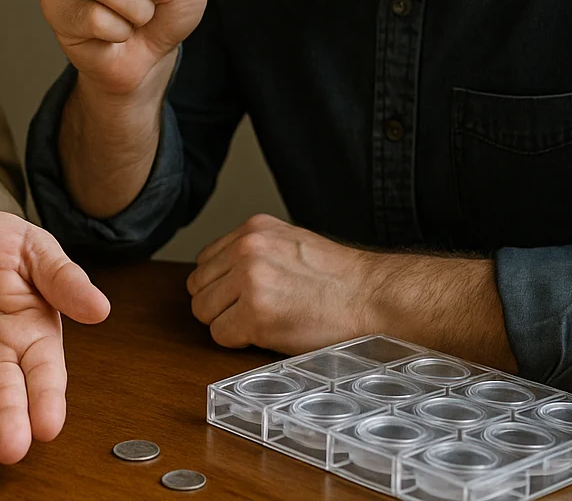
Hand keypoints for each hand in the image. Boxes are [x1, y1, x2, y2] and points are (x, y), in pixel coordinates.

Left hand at [0, 211, 110, 463]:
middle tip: (10, 449)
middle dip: (10, 424)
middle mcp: (0, 355)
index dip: (47, 401)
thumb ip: (62, 279)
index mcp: (34, 335)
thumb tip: (100, 307)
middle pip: (8, 397)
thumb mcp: (33, 250)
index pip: (45, 375)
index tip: (48, 427)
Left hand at [186, 213, 366, 353]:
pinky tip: (266, 334)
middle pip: (198, 286)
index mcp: (253, 229)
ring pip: (203, 311)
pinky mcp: (254, 314)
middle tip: (252, 313)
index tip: (242, 295)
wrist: (372, 298)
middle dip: (220, 304)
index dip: (222, 284)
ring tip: (261, 322)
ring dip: (227, 323)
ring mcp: (249, 281)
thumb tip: (222, 274)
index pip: (206, 260)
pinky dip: (238, 341)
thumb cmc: (339, 279)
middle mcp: (246, 249)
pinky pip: (220, 335)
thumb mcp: (291, 243)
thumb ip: (254, 251)